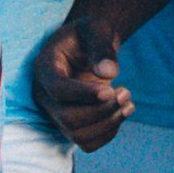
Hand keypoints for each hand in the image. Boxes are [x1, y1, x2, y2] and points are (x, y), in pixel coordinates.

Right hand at [29, 19, 131, 151]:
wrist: (89, 46)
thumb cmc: (91, 34)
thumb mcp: (96, 30)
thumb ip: (101, 47)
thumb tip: (109, 74)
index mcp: (45, 68)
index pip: (58, 90)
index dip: (84, 95)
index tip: (111, 90)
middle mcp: (45, 94)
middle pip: (67, 118)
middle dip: (101, 110)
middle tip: (125, 92)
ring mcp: (56, 112)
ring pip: (77, 135)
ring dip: (108, 124)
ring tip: (128, 102)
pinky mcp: (70, 124)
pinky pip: (87, 143)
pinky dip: (109, 133)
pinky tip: (123, 112)